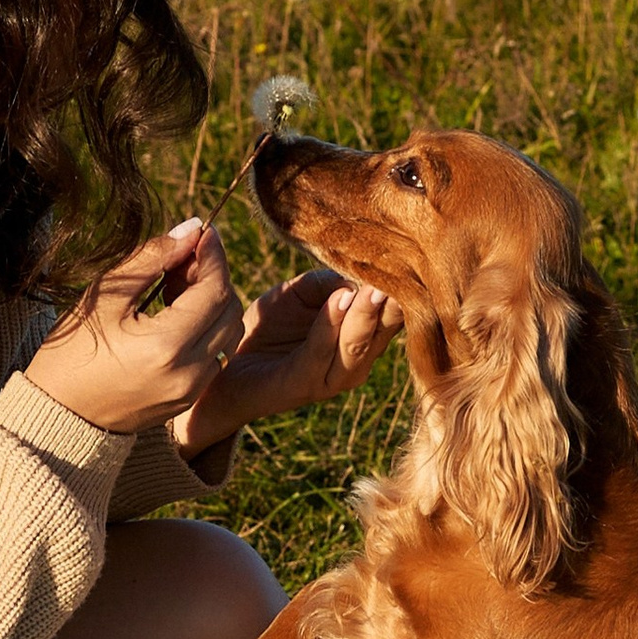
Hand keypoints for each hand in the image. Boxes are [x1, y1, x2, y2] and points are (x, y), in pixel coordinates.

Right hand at [28, 219, 245, 436]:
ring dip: (213, 302)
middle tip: (183, 257)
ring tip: (175, 284)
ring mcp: (192, 391)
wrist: (58, 414)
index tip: (204, 232)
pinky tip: (175, 313)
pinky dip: (206, 328)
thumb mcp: (105, 295)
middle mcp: (189, 373)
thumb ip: (151, 258)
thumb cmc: (72, 351)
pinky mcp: (188, 399)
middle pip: (229, 311)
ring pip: (228, 334)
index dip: (213, 256)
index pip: (214, 290)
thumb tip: (190, 229)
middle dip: (214, 276)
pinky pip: (215, 355)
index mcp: (166, 347)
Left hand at [174, 267, 399, 459]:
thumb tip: (357, 269)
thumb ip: (330, 282)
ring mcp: (330, 378)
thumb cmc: (268, 330)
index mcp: (362, 339)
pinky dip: (331, 326)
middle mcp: (356, 362)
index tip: (414, 253)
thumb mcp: (302, 295)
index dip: (405, 286)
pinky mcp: (300, 384)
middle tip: (404, 270)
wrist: (224, 369)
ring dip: (366, 313)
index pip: (395, 312)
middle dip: (394, 300)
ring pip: (357, 344)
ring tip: (375, 286)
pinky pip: (320, 353)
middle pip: (385, 329)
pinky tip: (340, 299)